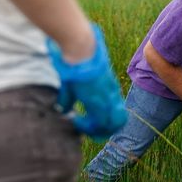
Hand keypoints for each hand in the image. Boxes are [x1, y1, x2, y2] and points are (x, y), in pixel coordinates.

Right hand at [46, 24, 127, 141]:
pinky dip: (86, 126)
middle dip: (103, 132)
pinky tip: (75, 119)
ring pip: (111, 125)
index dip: (104, 125)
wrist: (81, 49)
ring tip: (82, 128)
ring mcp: (107, 97)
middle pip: (118, 122)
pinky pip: (97, 122)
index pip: (116, 114)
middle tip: (87, 132)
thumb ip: (69, 98)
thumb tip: (63, 109)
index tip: (86, 124)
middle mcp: (111, 95)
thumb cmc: (75, 61)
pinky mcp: (98, 98)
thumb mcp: (73, 82)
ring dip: (97, 131)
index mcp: (109, 90)